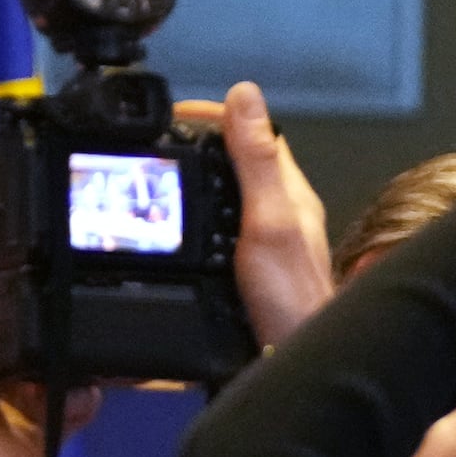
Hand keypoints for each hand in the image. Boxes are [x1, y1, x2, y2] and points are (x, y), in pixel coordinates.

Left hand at [0, 214, 83, 456]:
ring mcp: (28, 385)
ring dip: (88, 340)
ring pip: (70, 351)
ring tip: (114, 313)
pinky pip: (86, 393)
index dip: (12, 255)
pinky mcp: (53, 416)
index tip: (47, 227)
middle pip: (40, 311)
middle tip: (100, 268)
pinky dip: (93, 386)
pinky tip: (103, 369)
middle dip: (65, 296)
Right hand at [179, 83, 332, 344]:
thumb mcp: (267, 221)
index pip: (256, 131)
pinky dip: (196, 219)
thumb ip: (254, 161)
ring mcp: (267, 242)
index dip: (217, 115)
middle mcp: (281, 211)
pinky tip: (178, 232)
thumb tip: (245, 95)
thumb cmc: (289, 299)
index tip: (176, 114)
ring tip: (160, 177)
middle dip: (200, 144)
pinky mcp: (251, 270)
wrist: (297, 361)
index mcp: (288, 190)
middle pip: (239, 161)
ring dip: (197, 180)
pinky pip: (221, 230)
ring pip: (229, 195)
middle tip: (158, 142)